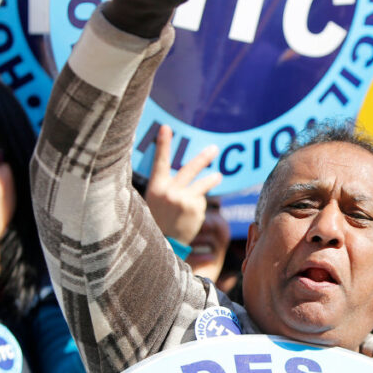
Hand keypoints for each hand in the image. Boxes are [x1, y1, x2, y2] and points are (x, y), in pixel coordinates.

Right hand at [144, 124, 222, 243]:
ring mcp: (184, 200)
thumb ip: (166, 185)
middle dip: (203, 157)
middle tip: (214, 148)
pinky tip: (190, 216)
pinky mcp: (196, 209)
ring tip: (218, 176)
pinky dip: (198, 206)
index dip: (162, 144)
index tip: (166, 128)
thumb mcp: (154, 200)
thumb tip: (185, 171)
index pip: (159, 162)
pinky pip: (202, 202)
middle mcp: (170, 192)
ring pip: (202, 185)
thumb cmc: (157, 220)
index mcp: (156, 187)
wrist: (163, 244)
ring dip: (211, 179)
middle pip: (189, 168)